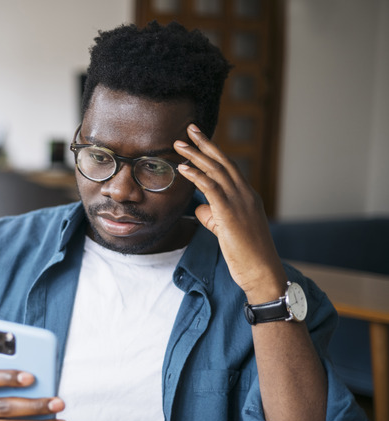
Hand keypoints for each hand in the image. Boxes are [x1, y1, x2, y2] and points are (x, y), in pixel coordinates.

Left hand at [173, 124, 285, 299]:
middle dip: (204, 144)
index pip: (228, 167)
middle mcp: (245, 194)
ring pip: (216, 171)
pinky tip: (183, 168)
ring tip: (178, 144)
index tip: (198, 138)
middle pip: (222, 162)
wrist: (262, 272)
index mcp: (247, 196)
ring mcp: (240, 202)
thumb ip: (214, 215)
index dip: (213, 151)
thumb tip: (200, 206)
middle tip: (188, 129)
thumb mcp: (226, 230)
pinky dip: (196, 175)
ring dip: (195, 155)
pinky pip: (211, 188)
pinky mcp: (230, 213)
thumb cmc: (245, 255)